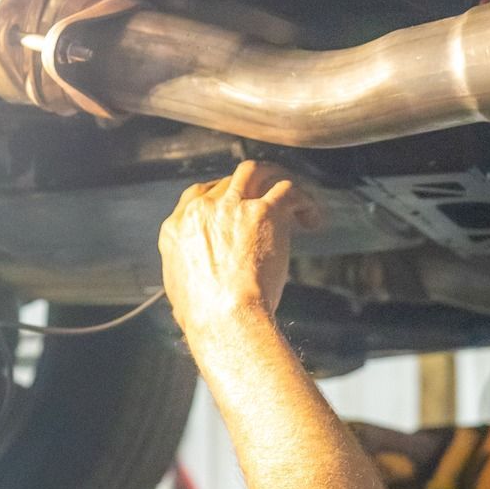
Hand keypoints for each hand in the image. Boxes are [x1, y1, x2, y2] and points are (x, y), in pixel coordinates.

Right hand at [158, 160, 321, 341]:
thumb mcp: (180, 290)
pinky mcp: (264, 211)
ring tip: (291, 193)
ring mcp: (233, 207)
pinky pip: (289, 190)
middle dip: (248, 187)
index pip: (197, 195)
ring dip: (273, 177)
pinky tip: (313, 218)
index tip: (235, 203)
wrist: (225, 316)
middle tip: (266, 199)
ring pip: (254, 171)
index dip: (219, 195)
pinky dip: (304, 201)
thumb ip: (188, 273)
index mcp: (176, 228)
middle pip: (227, 181)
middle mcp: (202, 210)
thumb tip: (196, 282)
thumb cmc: (205, 316)